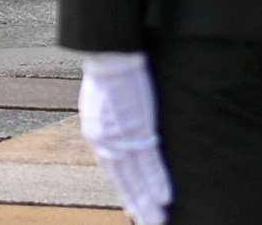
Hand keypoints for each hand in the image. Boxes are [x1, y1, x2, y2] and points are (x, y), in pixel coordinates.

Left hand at [76, 52, 169, 223]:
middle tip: (149, 223)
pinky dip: (157, 180)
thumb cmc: (109, 73)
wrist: (110, 54)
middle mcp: (105, 141)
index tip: (134, 209)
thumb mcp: (101, 104)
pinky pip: (149, 160)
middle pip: (124, 181)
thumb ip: (109, 125)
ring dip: (149, 200)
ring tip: (159, 219)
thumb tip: (119, 135)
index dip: (125, 192)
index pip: (112, 172)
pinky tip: (164, 197)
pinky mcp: (137, 128)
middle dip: (137, 205)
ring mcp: (121, 136)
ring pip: (137, 176)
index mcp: (96, 135)